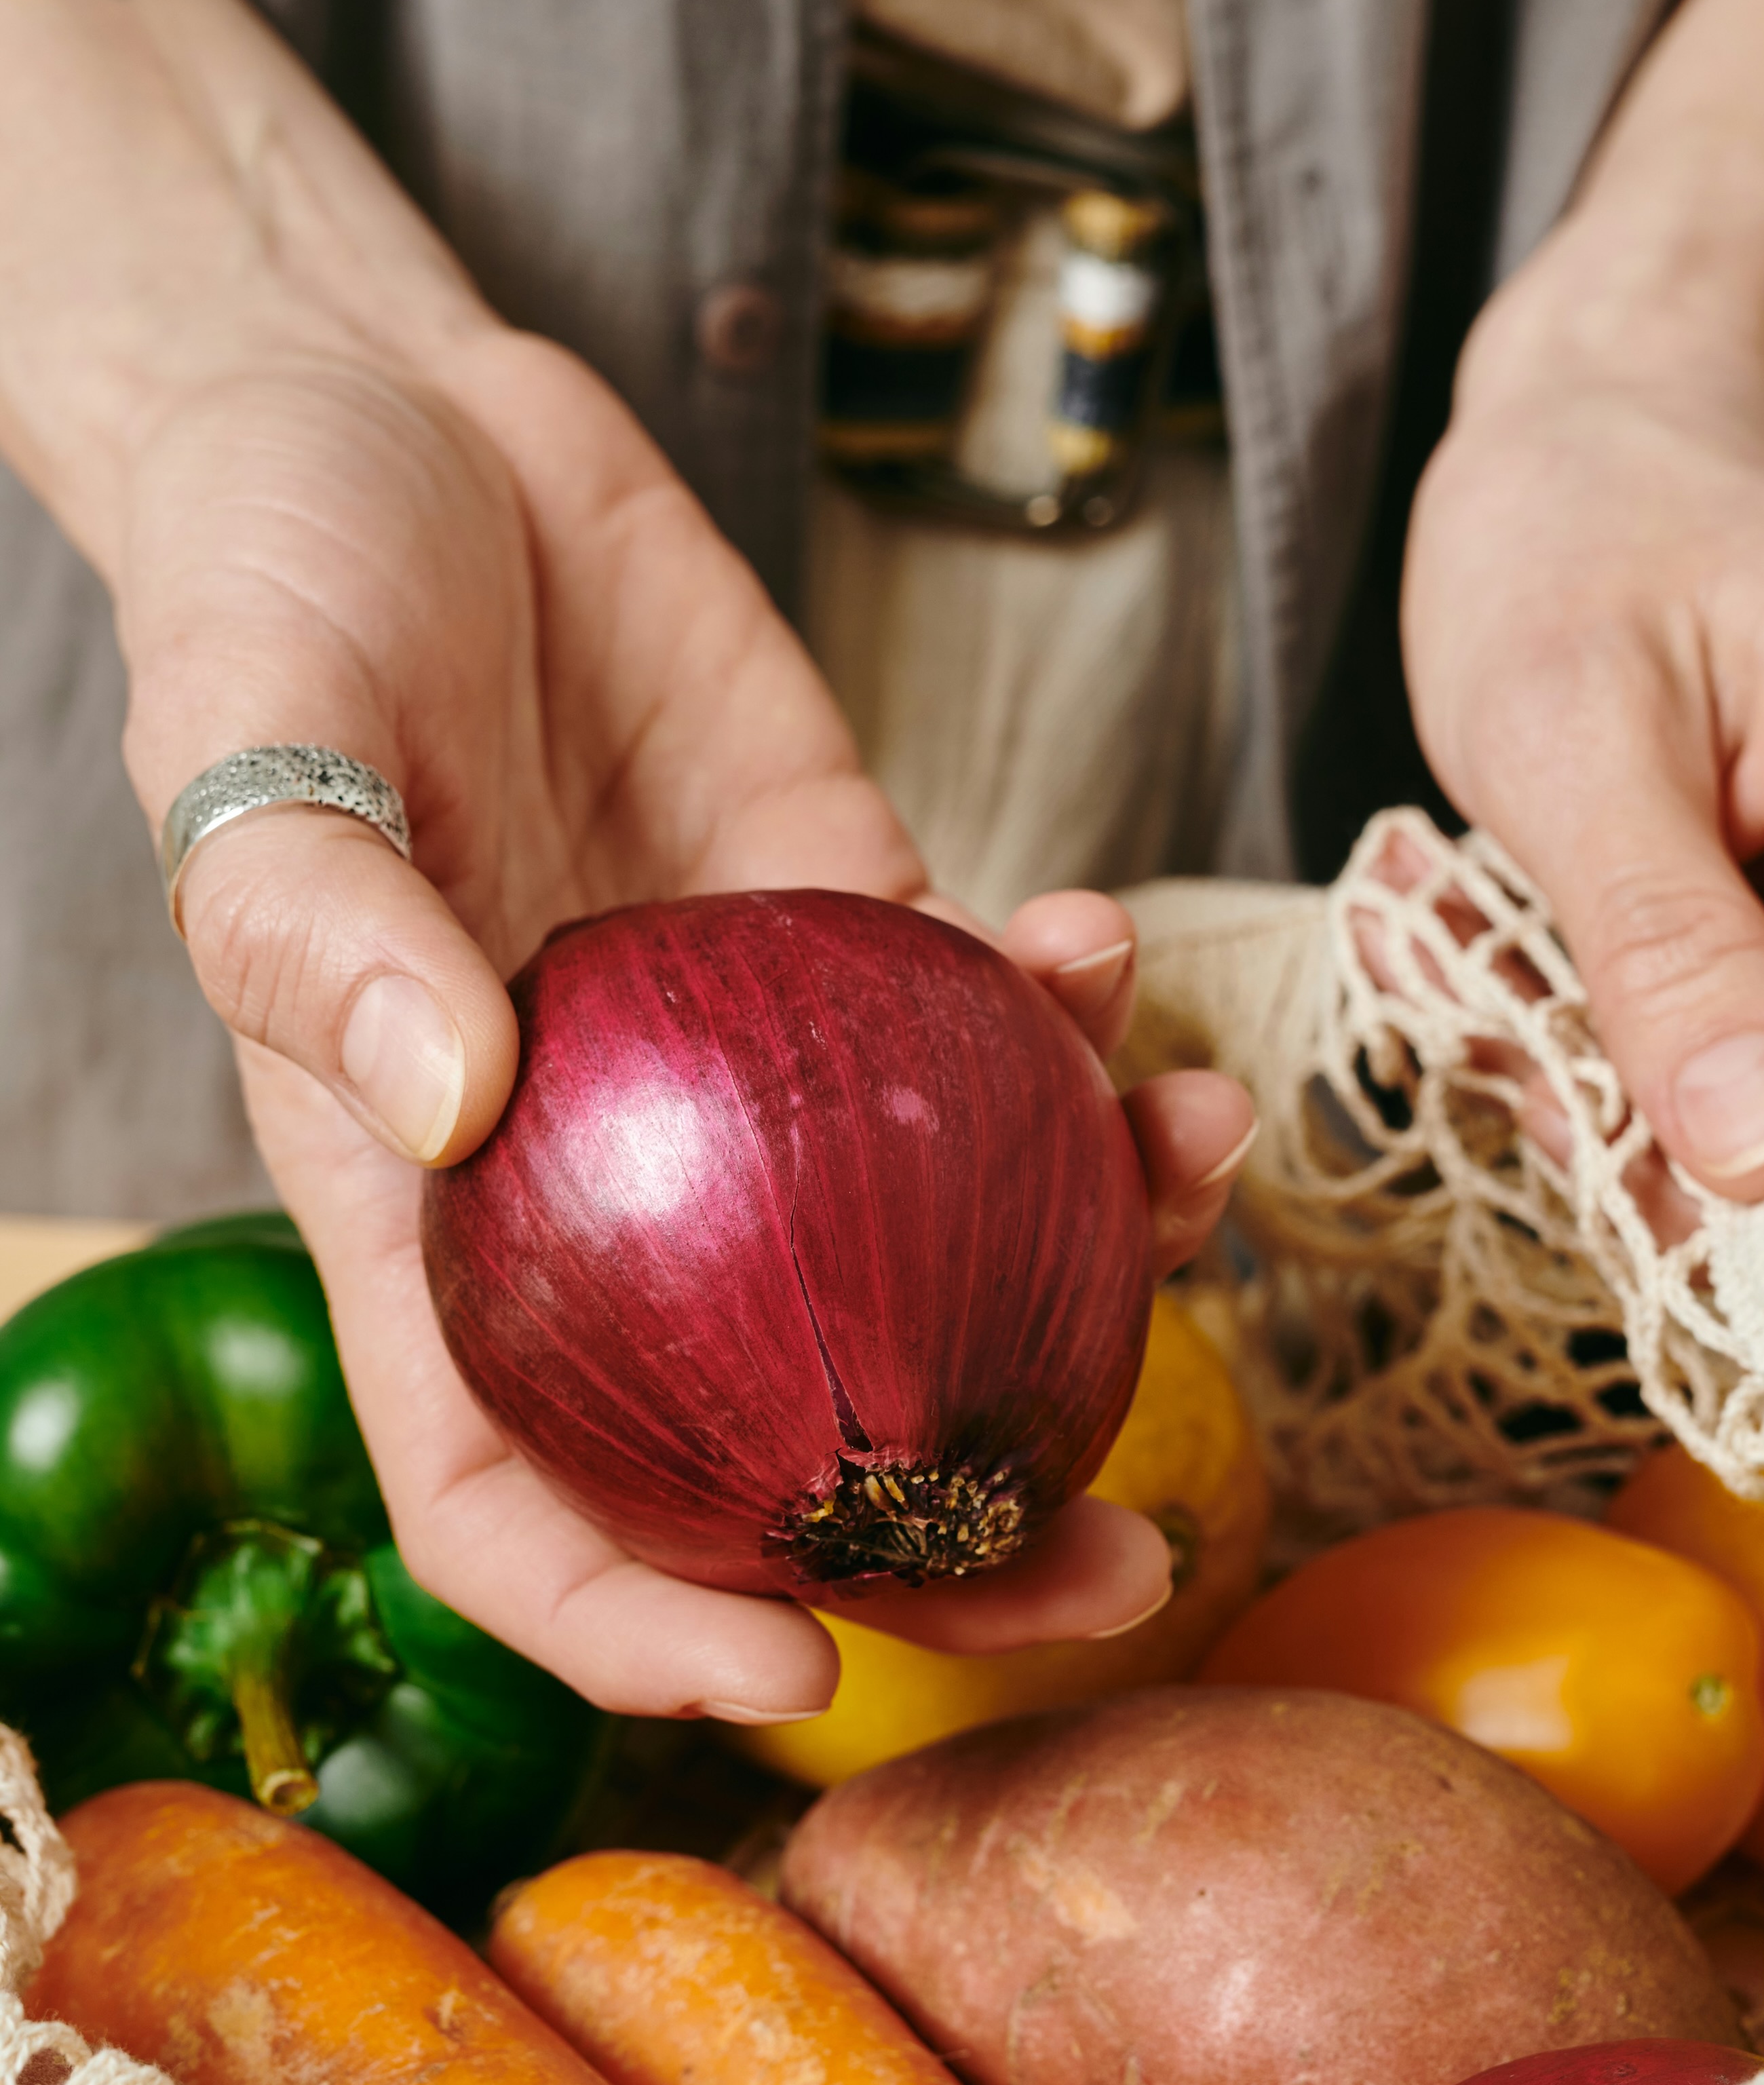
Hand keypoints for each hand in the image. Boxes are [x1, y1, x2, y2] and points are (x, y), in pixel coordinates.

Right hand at [117, 328, 1251, 1719]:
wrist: (391, 412)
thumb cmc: (268, 585)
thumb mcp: (244, 739)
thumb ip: (318, 928)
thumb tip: (456, 1097)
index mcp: (428, 1206)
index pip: (511, 1490)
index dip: (633, 1616)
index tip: (796, 1673)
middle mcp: (608, 1177)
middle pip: (784, 1428)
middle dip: (962, 1534)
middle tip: (1127, 1566)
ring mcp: (745, 1066)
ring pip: (941, 1244)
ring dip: (1102, 1253)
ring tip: (1198, 1169)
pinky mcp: (847, 914)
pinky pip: (991, 1026)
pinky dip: (1076, 1018)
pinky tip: (1105, 955)